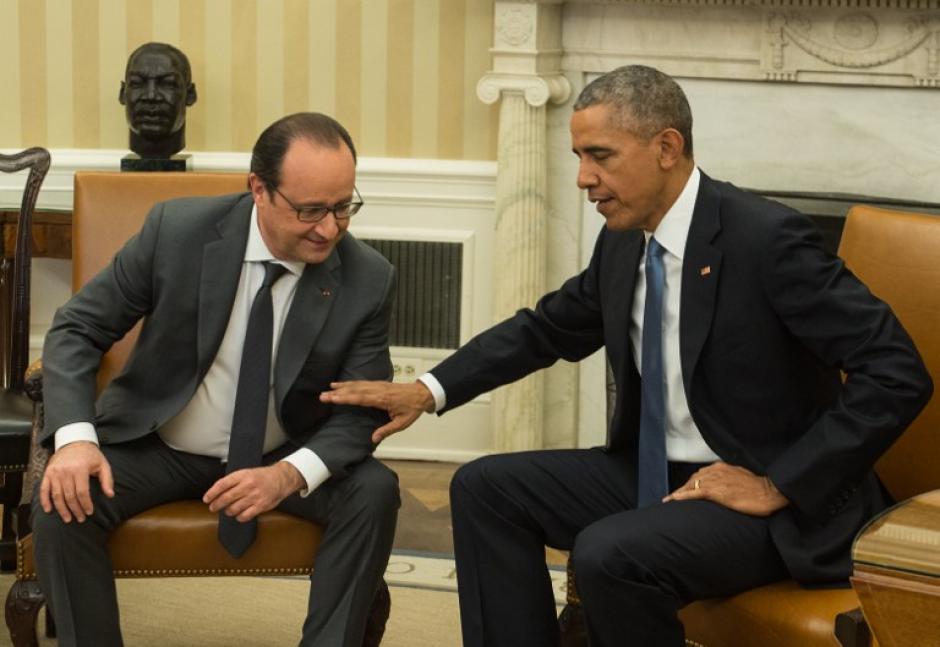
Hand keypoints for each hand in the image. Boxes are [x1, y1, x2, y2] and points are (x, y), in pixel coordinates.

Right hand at [39, 441, 113, 522]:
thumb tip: (110, 495)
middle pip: (69, 496)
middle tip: (80, 519)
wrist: (74, 442)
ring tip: (68, 519)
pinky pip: (44, 490)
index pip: (82, 492)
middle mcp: (65, 471)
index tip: (89, 512)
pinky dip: (45, 501)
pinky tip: (49, 510)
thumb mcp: (103, 464)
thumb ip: (107, 480)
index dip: (86, 504)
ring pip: (57, 495)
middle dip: (75, 510)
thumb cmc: (90, 455)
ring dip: (62, 509)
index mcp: (80, 468)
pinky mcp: (47, 473)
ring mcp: (55, 472)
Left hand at [203, 462, 304, 522]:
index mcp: (243, 475)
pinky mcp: (261, 506)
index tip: (206, 499)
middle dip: (216, 504)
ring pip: (234, 508)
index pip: (222, 484)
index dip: (212, 493)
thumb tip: (216, 492)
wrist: (281, 478)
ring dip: (228, 511)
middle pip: (226, 498)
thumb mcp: (247, 472)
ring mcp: (255, 496)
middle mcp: (248, 485)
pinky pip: (244, 516)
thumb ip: (233, 481)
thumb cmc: (262, 476)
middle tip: (213, 507)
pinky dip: (239, 517)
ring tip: (228, 510)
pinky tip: (239, 515)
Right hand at [320, 380, 434, 442]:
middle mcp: (378, 390)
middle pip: (355, 390)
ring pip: (357, 385)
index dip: (345, 398)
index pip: (360, 398)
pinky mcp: (379, 384)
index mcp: (382, 399)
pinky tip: (343, 385)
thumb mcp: (402, 423)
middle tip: (322, 395)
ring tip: (328, 388)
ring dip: (342, 386)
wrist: (422, 394)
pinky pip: (362, 383)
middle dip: (338, 393)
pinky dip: (351, 383)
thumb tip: (373, 438)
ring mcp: (378, 385)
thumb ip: (386, 430)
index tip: (332, 398)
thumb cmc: (412, 409)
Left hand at [662, 462, 788, 516]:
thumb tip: (725, 484)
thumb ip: (730, 477)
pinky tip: (673, 500)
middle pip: (693, 479)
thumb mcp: (741, 477)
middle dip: (682, 488)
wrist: (769, 492)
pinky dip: (682, 496)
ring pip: (691, 485)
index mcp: (722, 467)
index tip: (684, 489)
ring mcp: (715, 480)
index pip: (701, 474)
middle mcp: (715, 471)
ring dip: (679, 493)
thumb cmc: (758, 488)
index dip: (691, 483)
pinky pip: (694, 493)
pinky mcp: (716, 491)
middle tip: (673, 497)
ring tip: (669, 500)